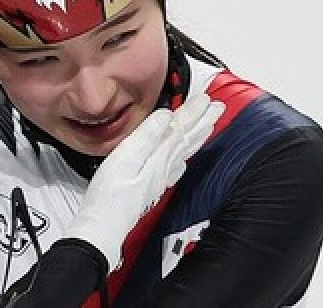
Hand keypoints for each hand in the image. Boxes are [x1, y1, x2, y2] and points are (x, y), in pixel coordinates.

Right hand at [63, 91, 223, 271]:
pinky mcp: (150, 187)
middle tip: (218, 107)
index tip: (206, 98)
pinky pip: (175, 166)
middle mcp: (164, 167)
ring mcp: (159, 178)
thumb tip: (166, 116)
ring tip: (208, 126)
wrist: (104, 225)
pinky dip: (183, 157)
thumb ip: (148, 135)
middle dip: (204, 121)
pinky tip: (183, 160)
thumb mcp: (127, 157)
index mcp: (159, 156)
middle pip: (188, 140)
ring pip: (185, 152)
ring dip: (198, 136)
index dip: (194, 111)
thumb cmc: (110, 194)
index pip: (181, 128)